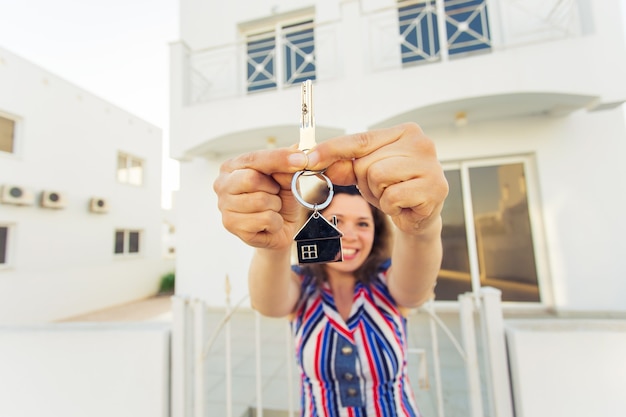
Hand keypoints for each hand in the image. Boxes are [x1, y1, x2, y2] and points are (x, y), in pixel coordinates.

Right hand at [213, 147, 308, 248]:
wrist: (281, 228)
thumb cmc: (279, 199)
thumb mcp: (287, 179)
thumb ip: (287, 168)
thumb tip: (298, 155)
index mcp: (232, 166)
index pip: (254, 158)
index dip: (279, 158)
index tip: (301, 159)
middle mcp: (222, 184)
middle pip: (252, 179)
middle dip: (273, 188)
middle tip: (275, 194)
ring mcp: (224, 206)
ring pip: (260, 201)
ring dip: (275, 206)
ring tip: (272, 209)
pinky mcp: (232, 226)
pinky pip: (265, 219)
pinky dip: (275, 221)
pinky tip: (269, 223)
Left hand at [304, 123, 448, 233]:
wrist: (421, 215)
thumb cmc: (394, 188)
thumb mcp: (366, 174)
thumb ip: (344, 166)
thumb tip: (316, 160)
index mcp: (404, 132)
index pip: (360, 140)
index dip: (332, 150)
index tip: (309, 158)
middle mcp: (420, 143)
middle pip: (366, 163)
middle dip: (366, 182)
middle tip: (384, 189)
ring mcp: (430, 165)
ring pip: (377, 177)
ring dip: (379, 195)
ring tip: (394, 196)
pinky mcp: (435, 188)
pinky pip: (392, 197)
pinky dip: (392, 207)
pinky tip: (405, 205)